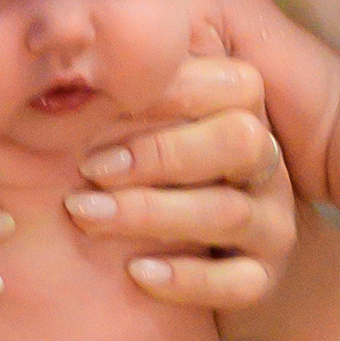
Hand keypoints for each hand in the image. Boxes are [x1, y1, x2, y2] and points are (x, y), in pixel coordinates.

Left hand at [61, 53, 296, 318]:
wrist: (203, 257)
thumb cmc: (153, 172)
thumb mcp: (145, 127)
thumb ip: (123, 96)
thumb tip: (68, 56)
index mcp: (245, 113)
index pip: (229, 86)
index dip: (166, 93)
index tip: (96, 108)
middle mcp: (266, 165)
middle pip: (241, 141)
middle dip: (161, 153)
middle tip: (89, 169)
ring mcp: (271, 224)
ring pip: (230, 212)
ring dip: (153, 212)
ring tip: (87, 215)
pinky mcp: (263, 279)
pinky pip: (241, 283)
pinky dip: (187, 279)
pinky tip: (136, 272)